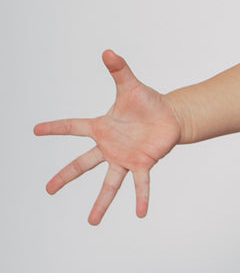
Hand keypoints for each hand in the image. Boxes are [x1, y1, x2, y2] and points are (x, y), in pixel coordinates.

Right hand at [34, 50, 181, 224]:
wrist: (170, 117)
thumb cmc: (148, 103)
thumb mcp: (132, 85)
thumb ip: (119, 70)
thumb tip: (108, 51)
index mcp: (102, 127)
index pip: (73, 127)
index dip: (55, 127)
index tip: (35, 130)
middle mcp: (109, 147)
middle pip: (83, 164)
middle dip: (65, 177)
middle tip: (48, 190)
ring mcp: (125, 158)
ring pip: (109, 183)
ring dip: (101, 203)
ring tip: (92, 221)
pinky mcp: (143, 164)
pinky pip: (141, 184)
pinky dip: (141, 198)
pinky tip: (141, 213)